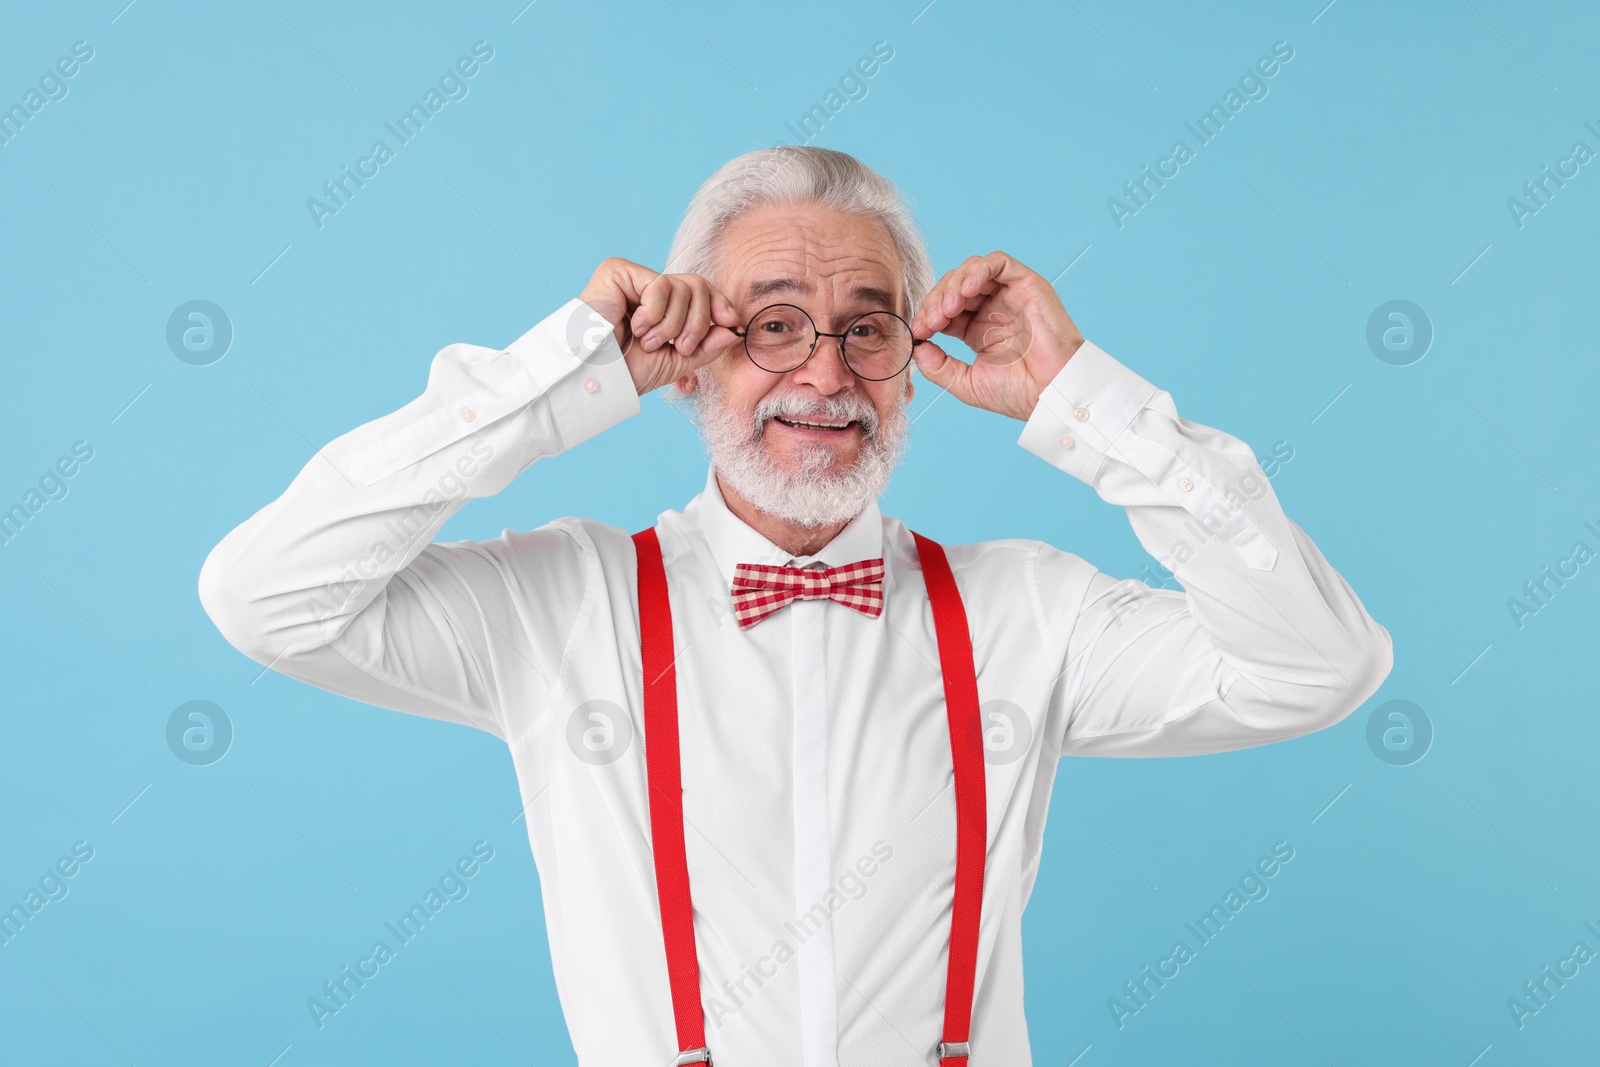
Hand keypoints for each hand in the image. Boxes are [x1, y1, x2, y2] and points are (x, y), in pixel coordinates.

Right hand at [578, 258, 742, 394]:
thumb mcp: (678, 360)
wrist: (598, 377)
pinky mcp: (618, 271)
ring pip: (682, 286)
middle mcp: (648, 288)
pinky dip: (655, 313)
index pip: (700, 291)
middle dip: (697, 321)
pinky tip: (636, 328)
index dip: (719, 303)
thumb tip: (735, 328)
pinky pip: (660, 284)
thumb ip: (708, 344)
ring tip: (649, 342)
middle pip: (697, 285)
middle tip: (681, 346)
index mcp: (662, 307)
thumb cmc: (629, 372)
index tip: (731, 321)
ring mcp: (633, 277)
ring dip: (673, 324)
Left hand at [909, 252, 1084, 421]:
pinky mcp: (1026, 283)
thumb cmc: (1018, 392)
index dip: (927, 316)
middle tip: (930, 322)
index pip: (944, 309)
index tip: (918, 332)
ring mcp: (1009, 295)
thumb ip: (937, 366)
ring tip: (947, 309)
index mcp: (977, 329)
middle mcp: (992, 309)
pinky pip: (998, 262)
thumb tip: (916, 345)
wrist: (1051, 392)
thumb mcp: (966, 383)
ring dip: (952, 285)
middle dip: (935, 301)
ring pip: (971, 271)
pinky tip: (966, 289)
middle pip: (953, 287)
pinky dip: (978, 269)